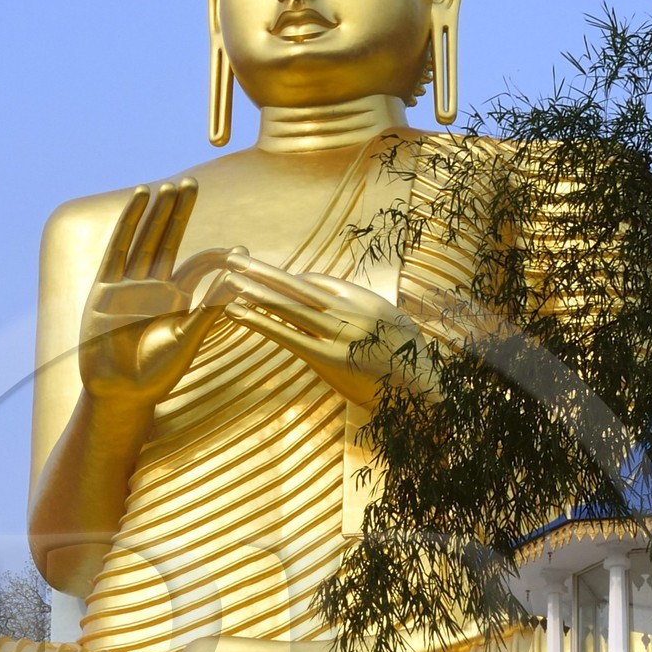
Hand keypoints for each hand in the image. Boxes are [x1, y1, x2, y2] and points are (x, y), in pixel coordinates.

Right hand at [79, 179, 231, 408]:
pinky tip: (140, 198)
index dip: (217, 256)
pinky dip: (129, 222)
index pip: (197, 266)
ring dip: (156, 212)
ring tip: (168, 186)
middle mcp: (152, 286)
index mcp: (176, 299)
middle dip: (178, 212)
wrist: (120, 392)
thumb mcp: (189, 339)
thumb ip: (210, 307)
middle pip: (167, 240)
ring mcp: (128, 284)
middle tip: (192, 183)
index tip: (240, 249)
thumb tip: (237, 276)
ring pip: (144, 239)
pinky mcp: (106, 287)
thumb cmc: (157, 373)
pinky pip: (119, 247)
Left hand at [203, 254, 427, 405]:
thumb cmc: (408, 363)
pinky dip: (261, 322)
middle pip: (296, 286)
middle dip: (262, 271)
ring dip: (255, 291)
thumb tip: (338, 301)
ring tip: (229, 279)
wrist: (422, 395)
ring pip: (288, 306)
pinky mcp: (327, 359)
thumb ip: (365, 310)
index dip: (290, 282)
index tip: (265, 277)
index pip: (318, 283)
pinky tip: (239, 312)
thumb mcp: (393, 324)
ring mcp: (337, 334)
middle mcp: (348, 311)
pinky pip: (287, 336)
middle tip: (233, 257)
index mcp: (364, 300)